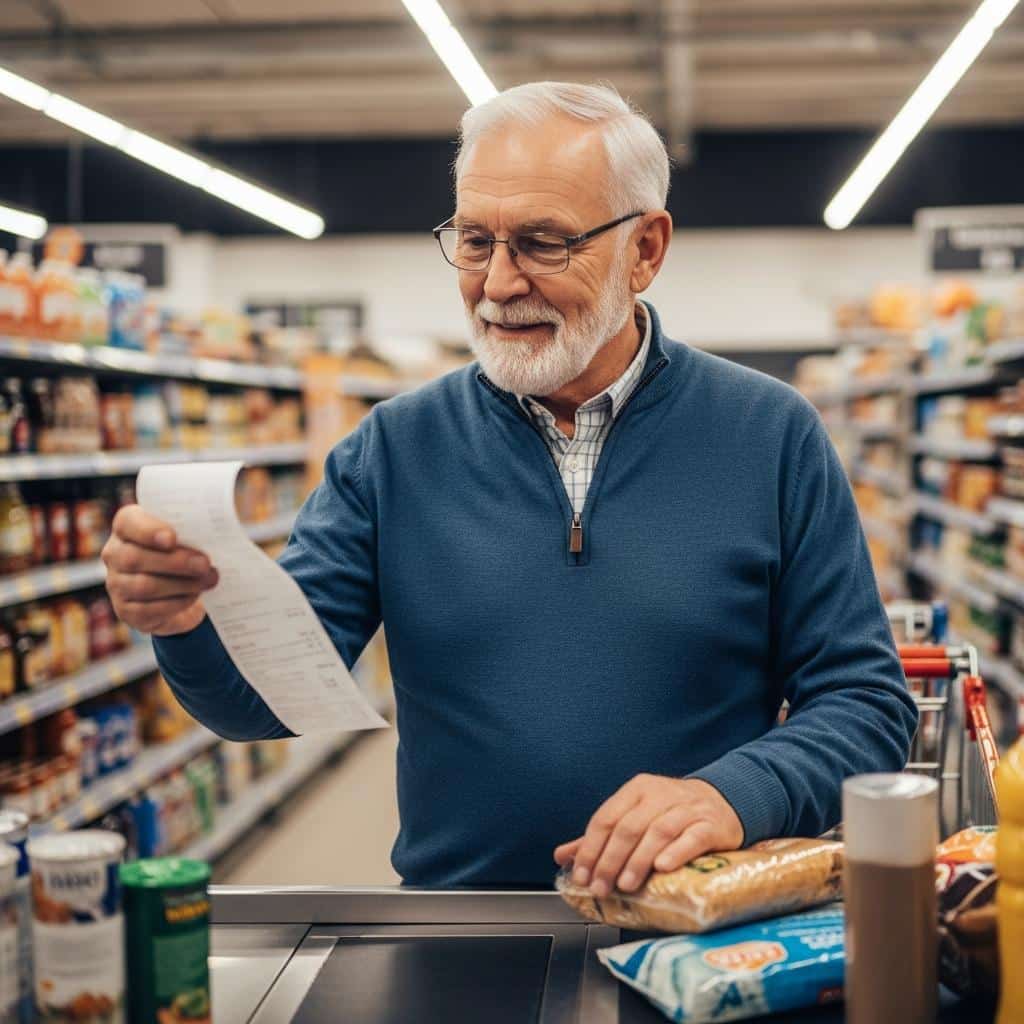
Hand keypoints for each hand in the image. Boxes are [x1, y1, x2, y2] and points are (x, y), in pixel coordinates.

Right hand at [102, 505, 218, 635]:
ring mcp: (117, 584)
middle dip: (176, 562)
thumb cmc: (185, 551)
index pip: (128, 522)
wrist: (180, 589)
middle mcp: (114, 554)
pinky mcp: (126, 610)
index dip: (148, 531)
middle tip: (205, 564)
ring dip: (182, 584)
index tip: (173, 538)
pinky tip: (194, 596)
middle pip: (135, 558)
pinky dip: (177, 603)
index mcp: (127, 527)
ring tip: (209, 580)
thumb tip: (219, 526)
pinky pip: (149, 609)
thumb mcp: (188, 534)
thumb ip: (193, 527)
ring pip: (144, 586)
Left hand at [553, 774, 743, 897]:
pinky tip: (662, 867)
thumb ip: (600, 837)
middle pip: (629, 826)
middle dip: (610, 859)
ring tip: (626, 885)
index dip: (590, 847)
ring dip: (638, 860)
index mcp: (636, 790)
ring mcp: (687, 808)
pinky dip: (676, 852)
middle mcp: (660, 794)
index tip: (581, 875)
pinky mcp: (710, 824)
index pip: (606, 817)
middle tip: (600, 887)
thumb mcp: (635, 816)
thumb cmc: (672, 813)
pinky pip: (691, 837)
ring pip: (658, 831)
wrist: (723, 800)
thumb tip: (561, 856)